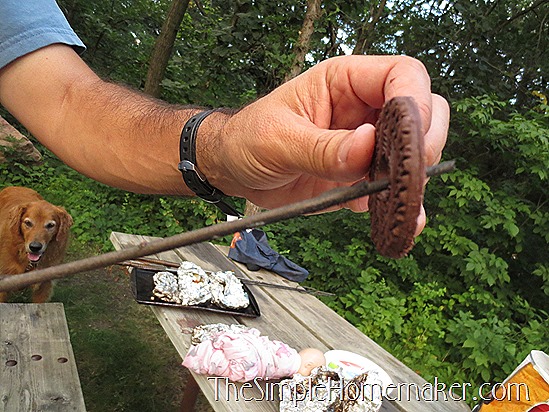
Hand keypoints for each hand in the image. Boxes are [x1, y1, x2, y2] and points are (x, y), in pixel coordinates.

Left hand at [205, 55, 448, 231]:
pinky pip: (391, 187)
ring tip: (406, 202)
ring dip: (415, 178)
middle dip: (424, 141)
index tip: (410, 136)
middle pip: (421, 112)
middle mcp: (362, 111)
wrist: (234, 170)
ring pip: (413, 152)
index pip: (401, 76)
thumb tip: (368, 145)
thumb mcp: (279, 140)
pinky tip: (400, 221)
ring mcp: (365, 145)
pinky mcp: (360, 176)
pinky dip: (400, 204)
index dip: (416, 101)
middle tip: (409, 171)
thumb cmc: (248, 138)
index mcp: (344, 82)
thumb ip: (322, 147)